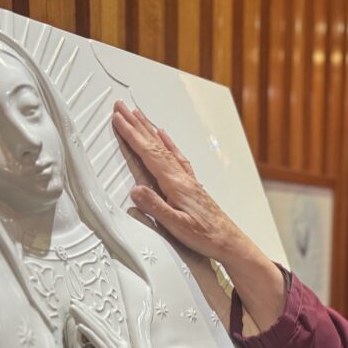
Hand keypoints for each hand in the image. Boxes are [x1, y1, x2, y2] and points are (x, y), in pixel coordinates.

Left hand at [63, 301, 135, 347]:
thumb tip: (87, 342)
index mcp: (121, 347)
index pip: (104, 327)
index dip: (91, 316)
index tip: (79, 307)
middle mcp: (122, 347)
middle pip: (102, 326)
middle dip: (86, 313)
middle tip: (73, 302)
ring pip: (100, 333)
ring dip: (85, 320)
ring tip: (73, 310)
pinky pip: (100, 346)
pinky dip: (90, 335)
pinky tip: (79, 327)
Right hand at [111, 101, 250, 261]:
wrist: (228, 240)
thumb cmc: (206, 236)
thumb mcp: (176, 226)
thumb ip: (155, 207)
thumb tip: (135, 190)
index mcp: (176, 184)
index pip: (149, 153)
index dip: (132, 135)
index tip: (118, 120)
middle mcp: (182, 176)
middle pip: (155, 144)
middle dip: (136, 124)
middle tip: (121, 107)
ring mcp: (188, 178)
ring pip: (164, 146)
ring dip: (149, 129)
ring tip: (138, 115)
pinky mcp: (192, 183)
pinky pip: (176, 155)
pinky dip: (167, 142)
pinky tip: (164, 136)